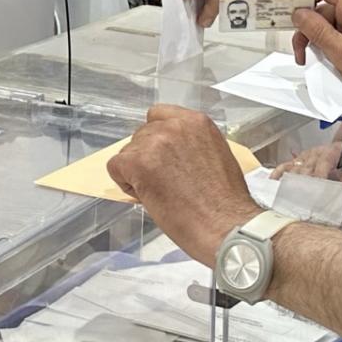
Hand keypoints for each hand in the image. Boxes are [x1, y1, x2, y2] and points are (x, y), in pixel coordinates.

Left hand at [105, 105, 260, 261]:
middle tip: (163, 182)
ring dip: (137, 171)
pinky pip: (115, 167)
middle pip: (142, 134)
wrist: (225, 225)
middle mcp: (174, 126)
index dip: (156, 138)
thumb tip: (171, 153)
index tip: (162, 157)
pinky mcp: (138, 162)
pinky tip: (147, 196)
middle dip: (147, 157)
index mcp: (196, 122)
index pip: (159, 115)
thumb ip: (191, 145)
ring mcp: (155, 142)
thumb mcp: (215, 156)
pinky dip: (125, 183)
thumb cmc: (225, 203)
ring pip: (128, 152)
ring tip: (160, 192)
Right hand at [291, 0, 341, 98]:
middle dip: (308, 28)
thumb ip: (318, 31)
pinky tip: (331, 59)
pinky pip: (341, 30)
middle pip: (323, 8)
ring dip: (320, 39)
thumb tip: (299, 14)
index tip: (291, 10)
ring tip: (318, 59)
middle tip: (302, 49)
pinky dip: (332, 43)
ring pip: (330, 21)